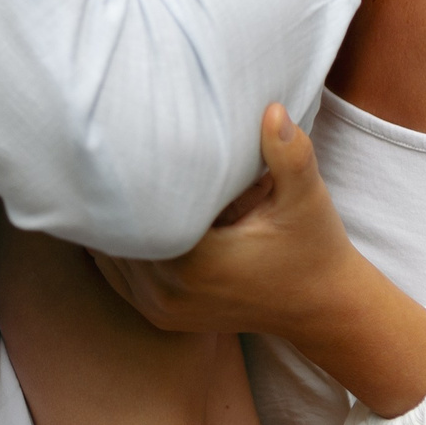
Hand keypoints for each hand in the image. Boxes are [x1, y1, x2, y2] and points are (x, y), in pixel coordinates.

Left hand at [90, 105, 360, 339]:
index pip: (136, 213)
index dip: (126, 176)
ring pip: (110, 255)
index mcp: (196, 264)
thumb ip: (289, 154)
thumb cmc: (312, 247)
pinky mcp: (161, 315)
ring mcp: (161, 309)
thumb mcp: (307, 198)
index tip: (122, 138)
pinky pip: (118, 275)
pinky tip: (119, 212)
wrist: (321, 306)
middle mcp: (169, 292)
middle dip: (114, 194)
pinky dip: (117, 245)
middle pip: (116, 233)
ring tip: (107, 173)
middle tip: (104, 144)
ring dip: (113, 220)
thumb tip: (272, 110)